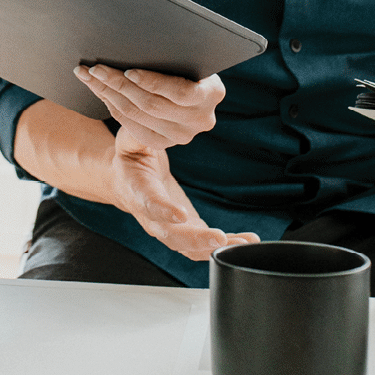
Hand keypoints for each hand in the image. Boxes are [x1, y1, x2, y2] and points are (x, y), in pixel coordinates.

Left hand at [74, 64, 224, 149]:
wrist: (180, 92)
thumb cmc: (181, 62)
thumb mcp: (183, 57)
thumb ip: (170, 55)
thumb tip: (137, 39)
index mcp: (213, 93)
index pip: (181, 92)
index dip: (153, 83)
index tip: (129, 71)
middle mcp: (202, 119)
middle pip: (153, 104)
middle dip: (120, 84)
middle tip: (96, 68)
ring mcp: (182, 135)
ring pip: (137, 115)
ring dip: (108, 93)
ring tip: (89, 75)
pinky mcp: (163, 142)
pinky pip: (131, 125)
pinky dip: (111, 105)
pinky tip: (98, 89)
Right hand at [109, 128, 258, 259]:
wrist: (126, 183)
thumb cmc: (131, 160)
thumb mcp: (130, 142)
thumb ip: (139, 135)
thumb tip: (151, 126)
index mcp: (138, 190)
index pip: (149, 203)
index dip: (163, 210)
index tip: (180, 214)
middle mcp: (152, 218)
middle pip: (172, 235)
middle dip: (196, 239)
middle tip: (219, 237)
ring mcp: (168, 229)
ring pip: (190, 248)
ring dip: (216, 247)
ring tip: (244, 242)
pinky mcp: (185, 232)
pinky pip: (203, 246)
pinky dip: (225, 245)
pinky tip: (247, 240)